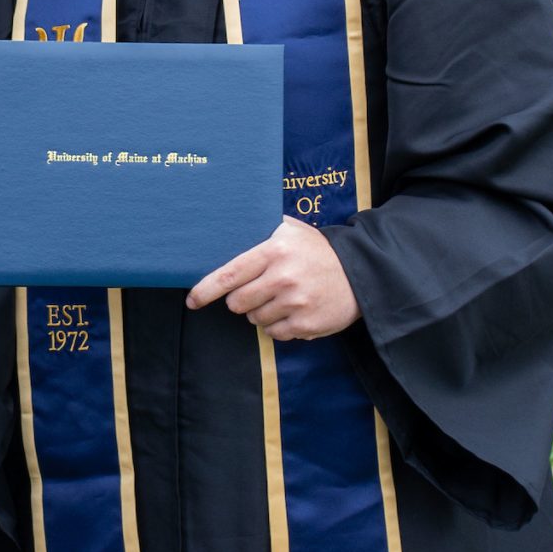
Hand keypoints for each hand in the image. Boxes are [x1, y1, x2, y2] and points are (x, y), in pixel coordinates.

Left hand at [184, 216, 358, 340]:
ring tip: (283, 296)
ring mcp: (295, 304)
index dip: (205, 290)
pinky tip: (294, 310)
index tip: (192, 300)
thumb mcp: (292, 230)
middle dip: (241, 299)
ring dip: (261, 312)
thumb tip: (231, 217)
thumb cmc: (318, 250)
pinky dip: (278, 325)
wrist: (360, 273)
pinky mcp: (306, 325)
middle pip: (237, 303)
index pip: (229, 274)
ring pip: (255, 319)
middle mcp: (283, 278)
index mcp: (275, 252)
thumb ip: (262, 226)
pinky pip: (274, 334)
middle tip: (258, 289)